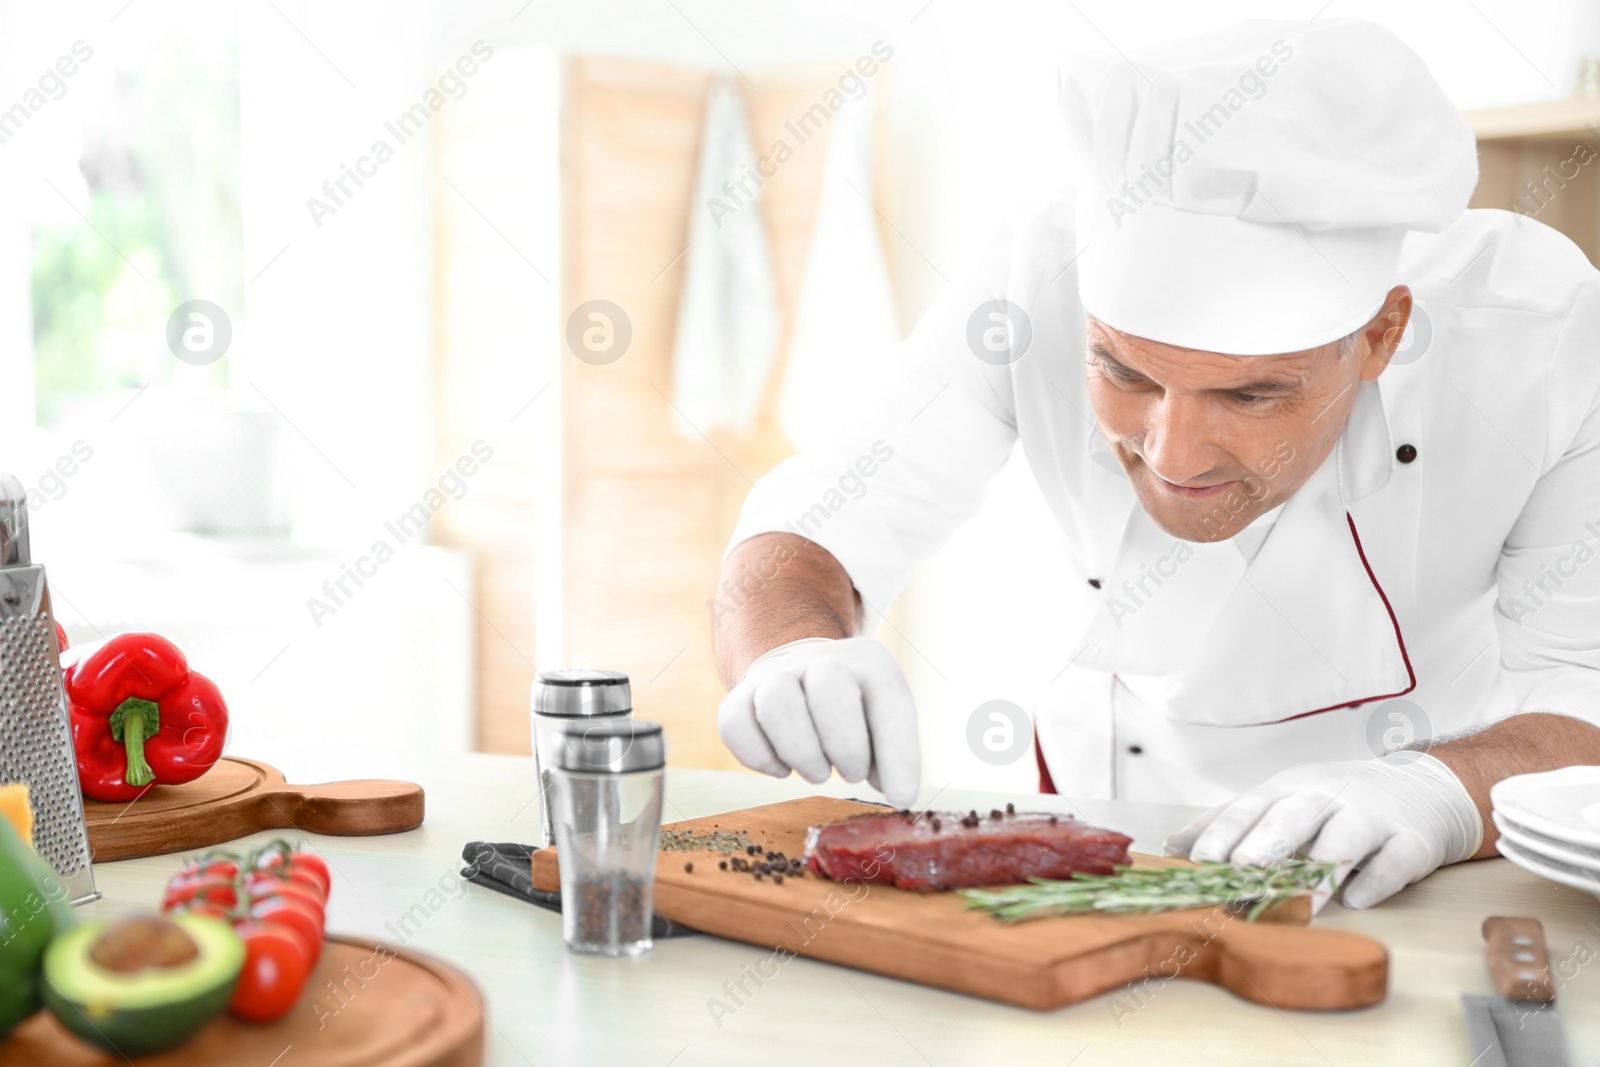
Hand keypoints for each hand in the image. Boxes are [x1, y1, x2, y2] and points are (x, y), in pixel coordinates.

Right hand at [717, 636, 920, 807]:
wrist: (801, 669)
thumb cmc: (853, 709)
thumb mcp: (883, 720)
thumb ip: (893, 756)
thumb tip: (897, 795)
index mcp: (870, 664)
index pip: (890, 703)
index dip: (898, 757)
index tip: (901, 798)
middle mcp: (822, 660)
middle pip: (829, 689)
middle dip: (844, 746)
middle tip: (850, 773)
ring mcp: (776, 675)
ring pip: (778, 704)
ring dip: (800, 752)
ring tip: (816, 770)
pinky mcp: (740, 697)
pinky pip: (736, 725)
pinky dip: (760, 757)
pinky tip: (781, 766)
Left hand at [1163, 752, 1482, 908]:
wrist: (1420, 788)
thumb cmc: (1335, 801)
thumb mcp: (1280, 801)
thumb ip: (1230, 824)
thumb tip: (1173, 848)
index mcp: (1289, 789)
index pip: (1251, 807)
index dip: (1226, 833)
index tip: (1201, 861)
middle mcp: (1327, 798)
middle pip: (1293, 817)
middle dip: (1266, 843)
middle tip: (1241, 870)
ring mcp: (1371, 817)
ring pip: (1344, 839)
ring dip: (1319, 871)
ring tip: (1298, 902)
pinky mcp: (1412, 841)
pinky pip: (1394, 860)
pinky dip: (1376, 880)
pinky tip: (1357, 901)